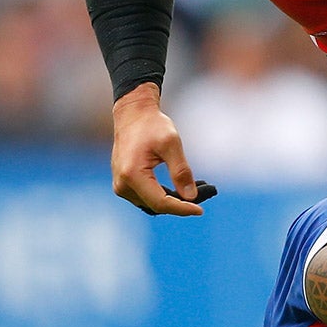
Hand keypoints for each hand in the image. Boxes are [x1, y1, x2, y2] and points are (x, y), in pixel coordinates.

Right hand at [110, 85, 204, 215]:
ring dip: (172, 202)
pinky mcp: (124, 184)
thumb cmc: (152, 126)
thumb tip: (192, 197)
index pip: (160, 202)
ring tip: (196, 192)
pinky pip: (146, 197)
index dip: (181, 209)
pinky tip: (180, 190)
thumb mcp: (172, 144)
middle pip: (156, 206)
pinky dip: (163, 196)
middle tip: (205, 195)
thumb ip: (181, 171)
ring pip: (151, 204)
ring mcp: (121, 186)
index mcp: (132, 174)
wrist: (133, 115)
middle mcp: (122, 184)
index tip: (200, 210)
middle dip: (179, 205)